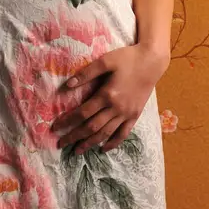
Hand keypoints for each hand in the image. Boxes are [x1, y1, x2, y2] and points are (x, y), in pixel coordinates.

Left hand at [51, 43, 169, 152]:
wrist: (152, 61)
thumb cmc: (127, 58)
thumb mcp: (105, 61)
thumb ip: (86, 74)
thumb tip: (67, 86)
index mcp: (107, 94)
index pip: (82, 113)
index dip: (67, 121)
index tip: (55, 127)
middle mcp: (116, 108)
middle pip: (92, 127)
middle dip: (75, 136)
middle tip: (61, 144)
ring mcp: (127, 114)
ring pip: (105, 133)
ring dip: (90, 143)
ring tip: (77, 150)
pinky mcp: (135, 115)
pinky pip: (123, 134)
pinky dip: (113, 143)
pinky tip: (103, 148)